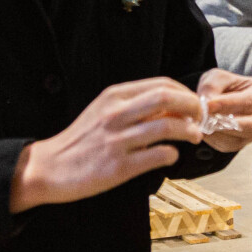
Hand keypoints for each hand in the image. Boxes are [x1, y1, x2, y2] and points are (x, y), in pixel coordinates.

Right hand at [11, 78, 202, 211]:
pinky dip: (172, 154)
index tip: (194, 104)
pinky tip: (171, 156)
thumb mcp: (103, 111)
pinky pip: (158, 155)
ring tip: (193, 137)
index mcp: (114, 96)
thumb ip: (134, 105)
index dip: (185, 93)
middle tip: (201, 118)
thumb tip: (172, 106)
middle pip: (168, 99)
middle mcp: (116, 114)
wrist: (50, 167)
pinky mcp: (119, 166)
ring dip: (189, 132)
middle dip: (193, 107)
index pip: (162, 84)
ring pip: (168, 127)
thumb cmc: (82, 140)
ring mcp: (118, 140)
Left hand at [194, 68, 251, 153]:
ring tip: (200, 124)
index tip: (208, 105)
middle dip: (225, 123)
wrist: (226, 98)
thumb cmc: (226, 85)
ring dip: (216, 133)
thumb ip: (213, 86)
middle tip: (205, 119)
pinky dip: (212, 140)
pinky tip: (203, 130)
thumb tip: (206, 105)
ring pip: (237, 140)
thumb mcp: (219, 77)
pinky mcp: (242, 144)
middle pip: (250, 126)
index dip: (227, 104)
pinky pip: (227, 146)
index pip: (249, 102)